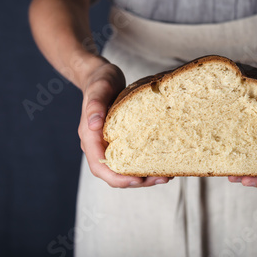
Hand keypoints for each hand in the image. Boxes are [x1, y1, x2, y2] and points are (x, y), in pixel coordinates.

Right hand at [78, 60, 172, 187]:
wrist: (101, 76)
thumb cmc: (100, 81)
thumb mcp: (99, 89)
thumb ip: (95, 106)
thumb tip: (93, 126)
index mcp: (89, 138)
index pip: (100, 167)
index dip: (119, 178)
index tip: (139, 181)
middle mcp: (98, 145)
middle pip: (115, 173)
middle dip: (137, 181)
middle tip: (162, 179)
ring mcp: (109, 144)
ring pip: (124, 169)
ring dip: (144, 175)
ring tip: (166, 175)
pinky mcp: (121, 141)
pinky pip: (131, 158)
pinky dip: (145, 163)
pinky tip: (162, 162)